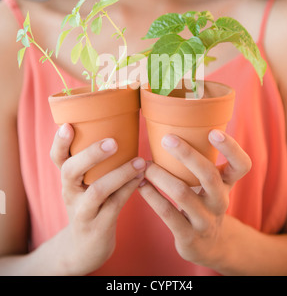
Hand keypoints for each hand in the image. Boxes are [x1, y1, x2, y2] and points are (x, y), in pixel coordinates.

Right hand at [50, 123, 145, 274]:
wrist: (84, 248)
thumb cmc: (90, 204)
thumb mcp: (84, 185)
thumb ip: (94, 162)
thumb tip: (121, 127)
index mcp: (67, 179)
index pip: (57, 158)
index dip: (60, 142)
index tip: (68, 125)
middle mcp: (70, 193)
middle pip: (70, 171)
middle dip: (91, 154)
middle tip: (113, 142)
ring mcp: (83, 212)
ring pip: (97, 190)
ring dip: (120, 174)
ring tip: (139, 161)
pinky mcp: (98, 227)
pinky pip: (114, 206)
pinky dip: (129, 189)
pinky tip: (141, 178)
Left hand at [138, 130, 251, 268]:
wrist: (208, 246)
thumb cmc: (203, 202)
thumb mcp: (211, 184)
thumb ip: (201, 160)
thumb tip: (172, 124)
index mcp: (227, 184)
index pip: (241, 165)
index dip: (231, 148)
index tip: (213, 131)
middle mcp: (220, 201)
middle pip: (209, 175)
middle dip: (187, 154)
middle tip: (167, 139)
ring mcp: (205, 220)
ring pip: (182, 194)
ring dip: (160, 175)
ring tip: (145, 165)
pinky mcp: (188, 236)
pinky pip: (168, 214)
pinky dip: (152, 196)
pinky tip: (140, 185)